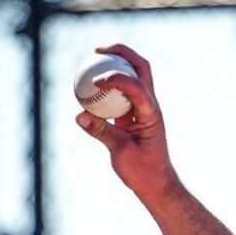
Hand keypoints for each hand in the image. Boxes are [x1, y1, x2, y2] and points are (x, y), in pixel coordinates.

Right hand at [73, 44, 174, 199]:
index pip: (136, 86)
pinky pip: (122, 90)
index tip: (95, 82)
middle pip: (140, 67)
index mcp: (151, 114)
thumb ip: (101, 132)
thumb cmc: (144, 171)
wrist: (157, 184)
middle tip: (97, 50)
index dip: (116, 78)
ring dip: (116, 62)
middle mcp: (150, 106)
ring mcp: (144, 108)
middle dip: (121, 53)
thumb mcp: (120, 152)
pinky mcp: (135, 114)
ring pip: (134, 74)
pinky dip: (108, 82)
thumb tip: (78, 114)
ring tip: (93, 57)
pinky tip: (90, 82)